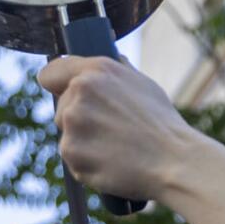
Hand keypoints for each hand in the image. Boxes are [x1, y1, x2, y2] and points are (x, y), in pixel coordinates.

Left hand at [39, 56, 197, 203]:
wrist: (174, 161)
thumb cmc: (162, 123)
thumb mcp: (142, 83)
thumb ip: (114, 71)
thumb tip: (104, 59)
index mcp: (96, 70)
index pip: (50, 73)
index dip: (57, 84)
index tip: (63, 93)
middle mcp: (79, 92)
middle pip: (61, 108)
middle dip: (80, 118)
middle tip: (111, 129)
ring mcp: (72, 124)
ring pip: (67, 134)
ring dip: (84, 142)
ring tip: (115, 147)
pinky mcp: (71, 152)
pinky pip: (73, 159)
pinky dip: (87, 164)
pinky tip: (112, 162)